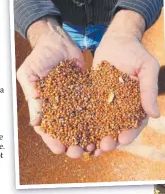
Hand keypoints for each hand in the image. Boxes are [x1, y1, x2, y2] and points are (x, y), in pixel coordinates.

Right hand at [17, 17, 88, 158]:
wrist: (59, 42)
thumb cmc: (39, 58)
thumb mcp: (29, 76)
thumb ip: (33, 99)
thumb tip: (36, 123)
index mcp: (45, 108)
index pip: (48, 130)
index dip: (53, 141)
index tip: (59, 149)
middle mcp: (62, 110)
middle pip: (68, 133)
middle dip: (72, 144)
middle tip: (78, 152)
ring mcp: (77, 105)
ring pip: (83, 127)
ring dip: (87, 139)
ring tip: (93, 147)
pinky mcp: (90, 98)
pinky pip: (96, 113)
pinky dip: (100, 124)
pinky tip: (106, 132)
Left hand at [92, 10, 159, 155]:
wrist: (116, 39)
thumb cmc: (135, 52)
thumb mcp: (146, 69)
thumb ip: (149, 90)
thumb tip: (155, 115)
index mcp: (139, 104)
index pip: (136, 123)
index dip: (130, 133)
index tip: (123, 140)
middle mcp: (125, 108)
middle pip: (119, 129)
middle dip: (112, 140)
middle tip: (105, 147)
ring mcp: (109, 105)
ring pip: (104, 126)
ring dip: (98, 139)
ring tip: (91, 148)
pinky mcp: (95, 99)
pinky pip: (90, 115)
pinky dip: (85, 127)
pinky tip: (78, 135)